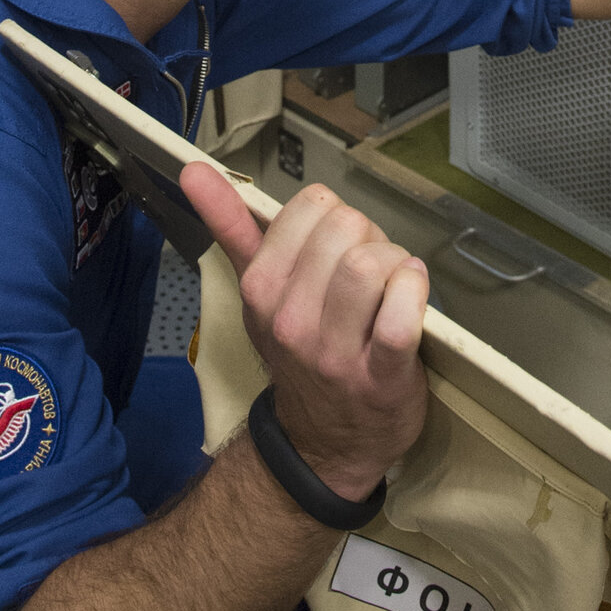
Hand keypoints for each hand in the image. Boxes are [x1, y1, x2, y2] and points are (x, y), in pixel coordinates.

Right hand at [182, 162, 428, 501]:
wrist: (323, 441)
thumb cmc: (300, 350)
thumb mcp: (260, 290)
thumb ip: (230, 225)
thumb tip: (193, 169)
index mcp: (261, 288)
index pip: (312, 204)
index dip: (334, 220)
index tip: (334, 253)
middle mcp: (291, 318)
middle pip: (347, 227)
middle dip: (370, 239)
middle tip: (367, 278)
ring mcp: (334, 350)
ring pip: (373, 263)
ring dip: (398, 266)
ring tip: (392, 291)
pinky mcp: (381, 375)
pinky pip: (402, 314)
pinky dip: (416, 295)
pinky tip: (411, 304)